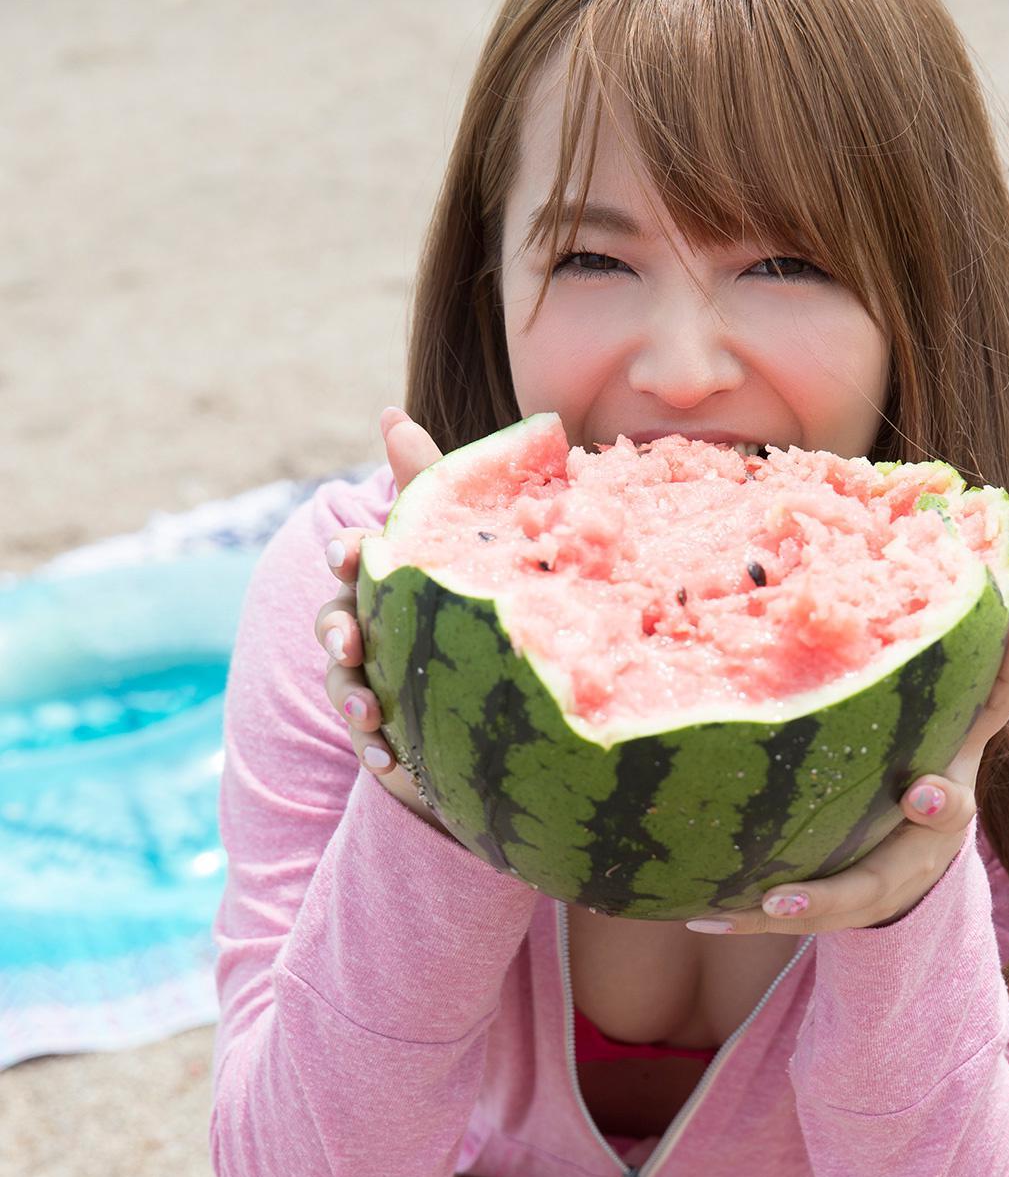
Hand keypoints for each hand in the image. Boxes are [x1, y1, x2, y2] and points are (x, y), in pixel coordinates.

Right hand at [315, 406, 449, 830]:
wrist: (504, 699)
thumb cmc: (476, 603)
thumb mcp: (463, 542)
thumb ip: (428, 483)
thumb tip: (388, 410)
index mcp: (386, 579)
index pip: (355, 559)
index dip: (347, 555)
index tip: (348, 556)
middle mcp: (371, 627)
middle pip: (335, 622)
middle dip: (336, 632)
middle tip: (349, 643)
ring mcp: (375, 679)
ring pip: (344, 685)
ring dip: (350, 698)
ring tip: (369, 716)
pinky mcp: (390, 730)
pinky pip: (373, 743)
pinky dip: (377, 752)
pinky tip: (391, 765)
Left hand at [687, 610, 1008, 935]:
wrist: (922, 858)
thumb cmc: (936, 773)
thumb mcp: (970, 733)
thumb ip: (999, 682)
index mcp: (946, 813)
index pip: (952, 807)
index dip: (940, 803)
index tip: (921, 796)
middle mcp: (907, 863)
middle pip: (881, 880)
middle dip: (839, 890)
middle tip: (788, 897)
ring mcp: (872, 892)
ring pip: (831, 909)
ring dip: (793, 910)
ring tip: (752, 907)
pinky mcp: (834, 908)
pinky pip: (784, 921)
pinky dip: (743, 919)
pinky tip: (697, 917)